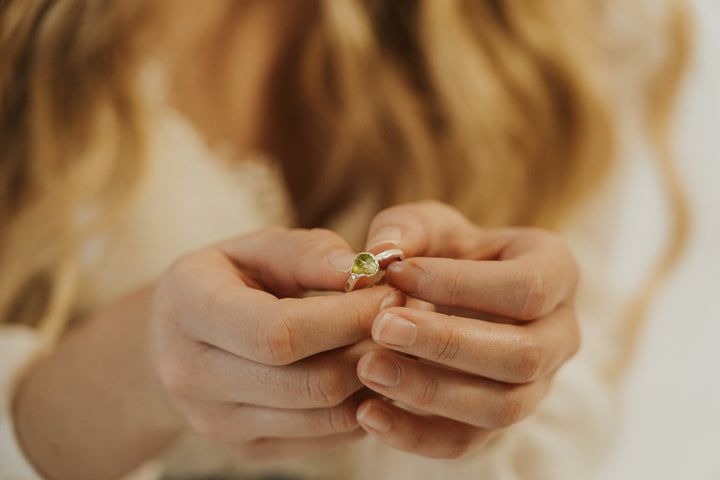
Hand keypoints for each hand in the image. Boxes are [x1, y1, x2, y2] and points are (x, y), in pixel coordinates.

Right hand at [150, 228, 403, 459]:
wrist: (176, 337)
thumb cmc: (228, 278)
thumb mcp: (258, 247)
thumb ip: (309, 252)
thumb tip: (366, 271)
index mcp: (189, 309)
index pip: (278, 332)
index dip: (346, 318)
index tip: (390, 294)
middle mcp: (191, 376)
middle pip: (308, 383)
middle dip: (370, 349)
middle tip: (403, 319)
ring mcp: (216, 423)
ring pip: (323, 416)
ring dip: (373, 380)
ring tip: (394, 343)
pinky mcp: (245, 449)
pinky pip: (323, 438)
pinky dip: (360, 406)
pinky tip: (370, 371)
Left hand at [354, 201, 580, 458]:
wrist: (441, 297)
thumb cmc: (440, 252)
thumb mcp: (425, 226)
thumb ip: (404, 230)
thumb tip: (378, 257)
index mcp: (555, 272)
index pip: (527, 287)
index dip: (461, 285)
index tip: (397, 275)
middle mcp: (560, 335)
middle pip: (524, 356)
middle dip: (448, 344)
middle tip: (382, 328)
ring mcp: (537, 386)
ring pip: (501, 408)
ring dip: (431, 392)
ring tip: (368, 368)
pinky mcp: (498, 424)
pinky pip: (466, 443)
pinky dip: (415, 435)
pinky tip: (367, 414)